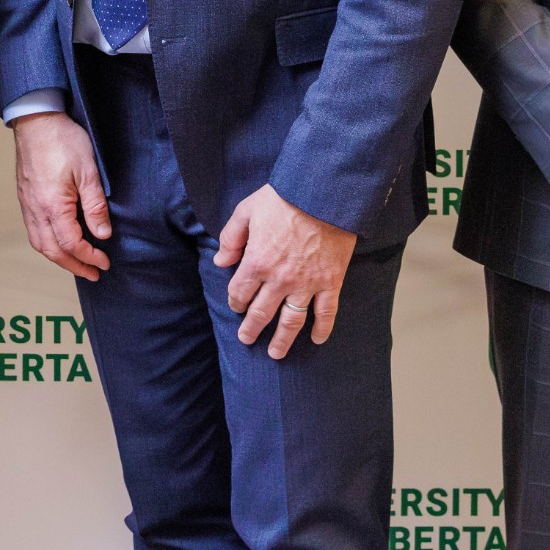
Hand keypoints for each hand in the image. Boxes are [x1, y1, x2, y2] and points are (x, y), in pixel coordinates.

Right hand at [10, 111, 112, 280]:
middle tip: (92, 273)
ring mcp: (27, 204)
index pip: (71, 244)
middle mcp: (36, 209)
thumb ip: (95, 206)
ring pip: (39, 243)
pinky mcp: (24, 197)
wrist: (36, 120)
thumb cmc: (62, 140)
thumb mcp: (88, 172)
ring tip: (76, 264)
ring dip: (58, 258)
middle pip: (52, 251)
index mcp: (53, 206)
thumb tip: (103, 234)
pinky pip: (32, 230)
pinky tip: (57, 242)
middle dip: (74, 266)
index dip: (89, 257)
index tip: (104, 262)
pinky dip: (46, 244)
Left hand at [215, 186, 356, 358]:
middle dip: (251, 328)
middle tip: (246, 339)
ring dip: (282, 340)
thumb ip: (231, 238)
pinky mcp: (330, 283)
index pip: (240, 293)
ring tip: (275, 354)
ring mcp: (306, 285)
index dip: (235, 302)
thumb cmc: (283, 199)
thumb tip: (220, 262)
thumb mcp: (247, 211)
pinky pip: (326, 313)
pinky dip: (322, 329)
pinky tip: (316, 340)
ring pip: (291, 322)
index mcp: (256, 262)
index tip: (236, 305)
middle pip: (261, 313)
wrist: (323, 194)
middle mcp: (279, 280)